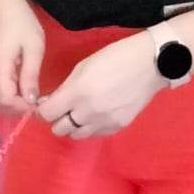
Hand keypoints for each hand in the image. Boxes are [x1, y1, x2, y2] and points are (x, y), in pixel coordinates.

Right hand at [0, 0, 45, 111]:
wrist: (3, 5)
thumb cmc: (20, 22)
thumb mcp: (33, 48)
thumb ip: (30, 75)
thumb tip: (32, 100)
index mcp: (0, 69)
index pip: (7, 100)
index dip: (23, 107)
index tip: (40, 104)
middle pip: (2, 102)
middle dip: (21, 107)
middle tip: (41, 101)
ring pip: (2, 96)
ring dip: (18, 100)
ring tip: (37, 95)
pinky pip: (2, 88)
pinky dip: (15, 92)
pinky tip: (28, 87)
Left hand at [37, 33, 160, 139]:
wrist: (151, 64)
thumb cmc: (115, 57)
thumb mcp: (84, 66)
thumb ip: (66, 88)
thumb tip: (50, 102)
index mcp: (77, 92)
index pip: (47, 114)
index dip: (42, 110)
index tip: (46, 105)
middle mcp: (88, 112)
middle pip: (59, 129)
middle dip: (57, 119)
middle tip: (63, 109)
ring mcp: (104, 122)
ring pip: (76, 135)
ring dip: (73, 126)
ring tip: (80, 113)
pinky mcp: (118, 127)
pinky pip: (96, 134)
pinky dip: (91, 128)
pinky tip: (96, 115)